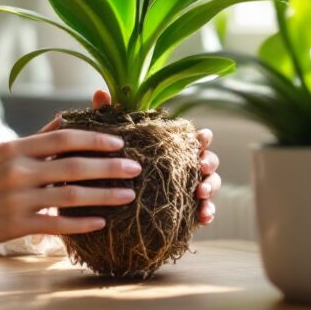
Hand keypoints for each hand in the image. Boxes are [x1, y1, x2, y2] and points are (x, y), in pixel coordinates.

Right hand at [0, 125, 142, 258]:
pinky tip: (101, 223)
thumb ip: (34, 141)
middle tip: (137, 168)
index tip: (121, 143)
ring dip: (104, 195)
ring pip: (71, 195)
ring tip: (128, 195)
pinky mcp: (14, 226)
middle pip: (74, 164)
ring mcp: (16, 199)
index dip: (96, 139)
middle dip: (110, 166)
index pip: (64, 137)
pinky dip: (81, 223)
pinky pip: (57, 224)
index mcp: (13, 148)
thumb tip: (64, 120)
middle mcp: (16, 170)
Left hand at [45, 89, 220, 224]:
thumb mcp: (109, 142)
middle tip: (201, 166)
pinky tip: (203, 217)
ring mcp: (188, 188)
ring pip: (211, 184)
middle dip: (209, 162)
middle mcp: (185, 166)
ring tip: (200, 194)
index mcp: (172, 147)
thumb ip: (107, 117)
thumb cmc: (114, 163)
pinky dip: (208, 212)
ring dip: (210, 187)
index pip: (193, 138)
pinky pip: (204, 211)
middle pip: (208, 159)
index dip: (202, 137)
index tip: (203, 137)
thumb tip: (100, 92)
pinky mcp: (187, 210)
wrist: (110, 204)